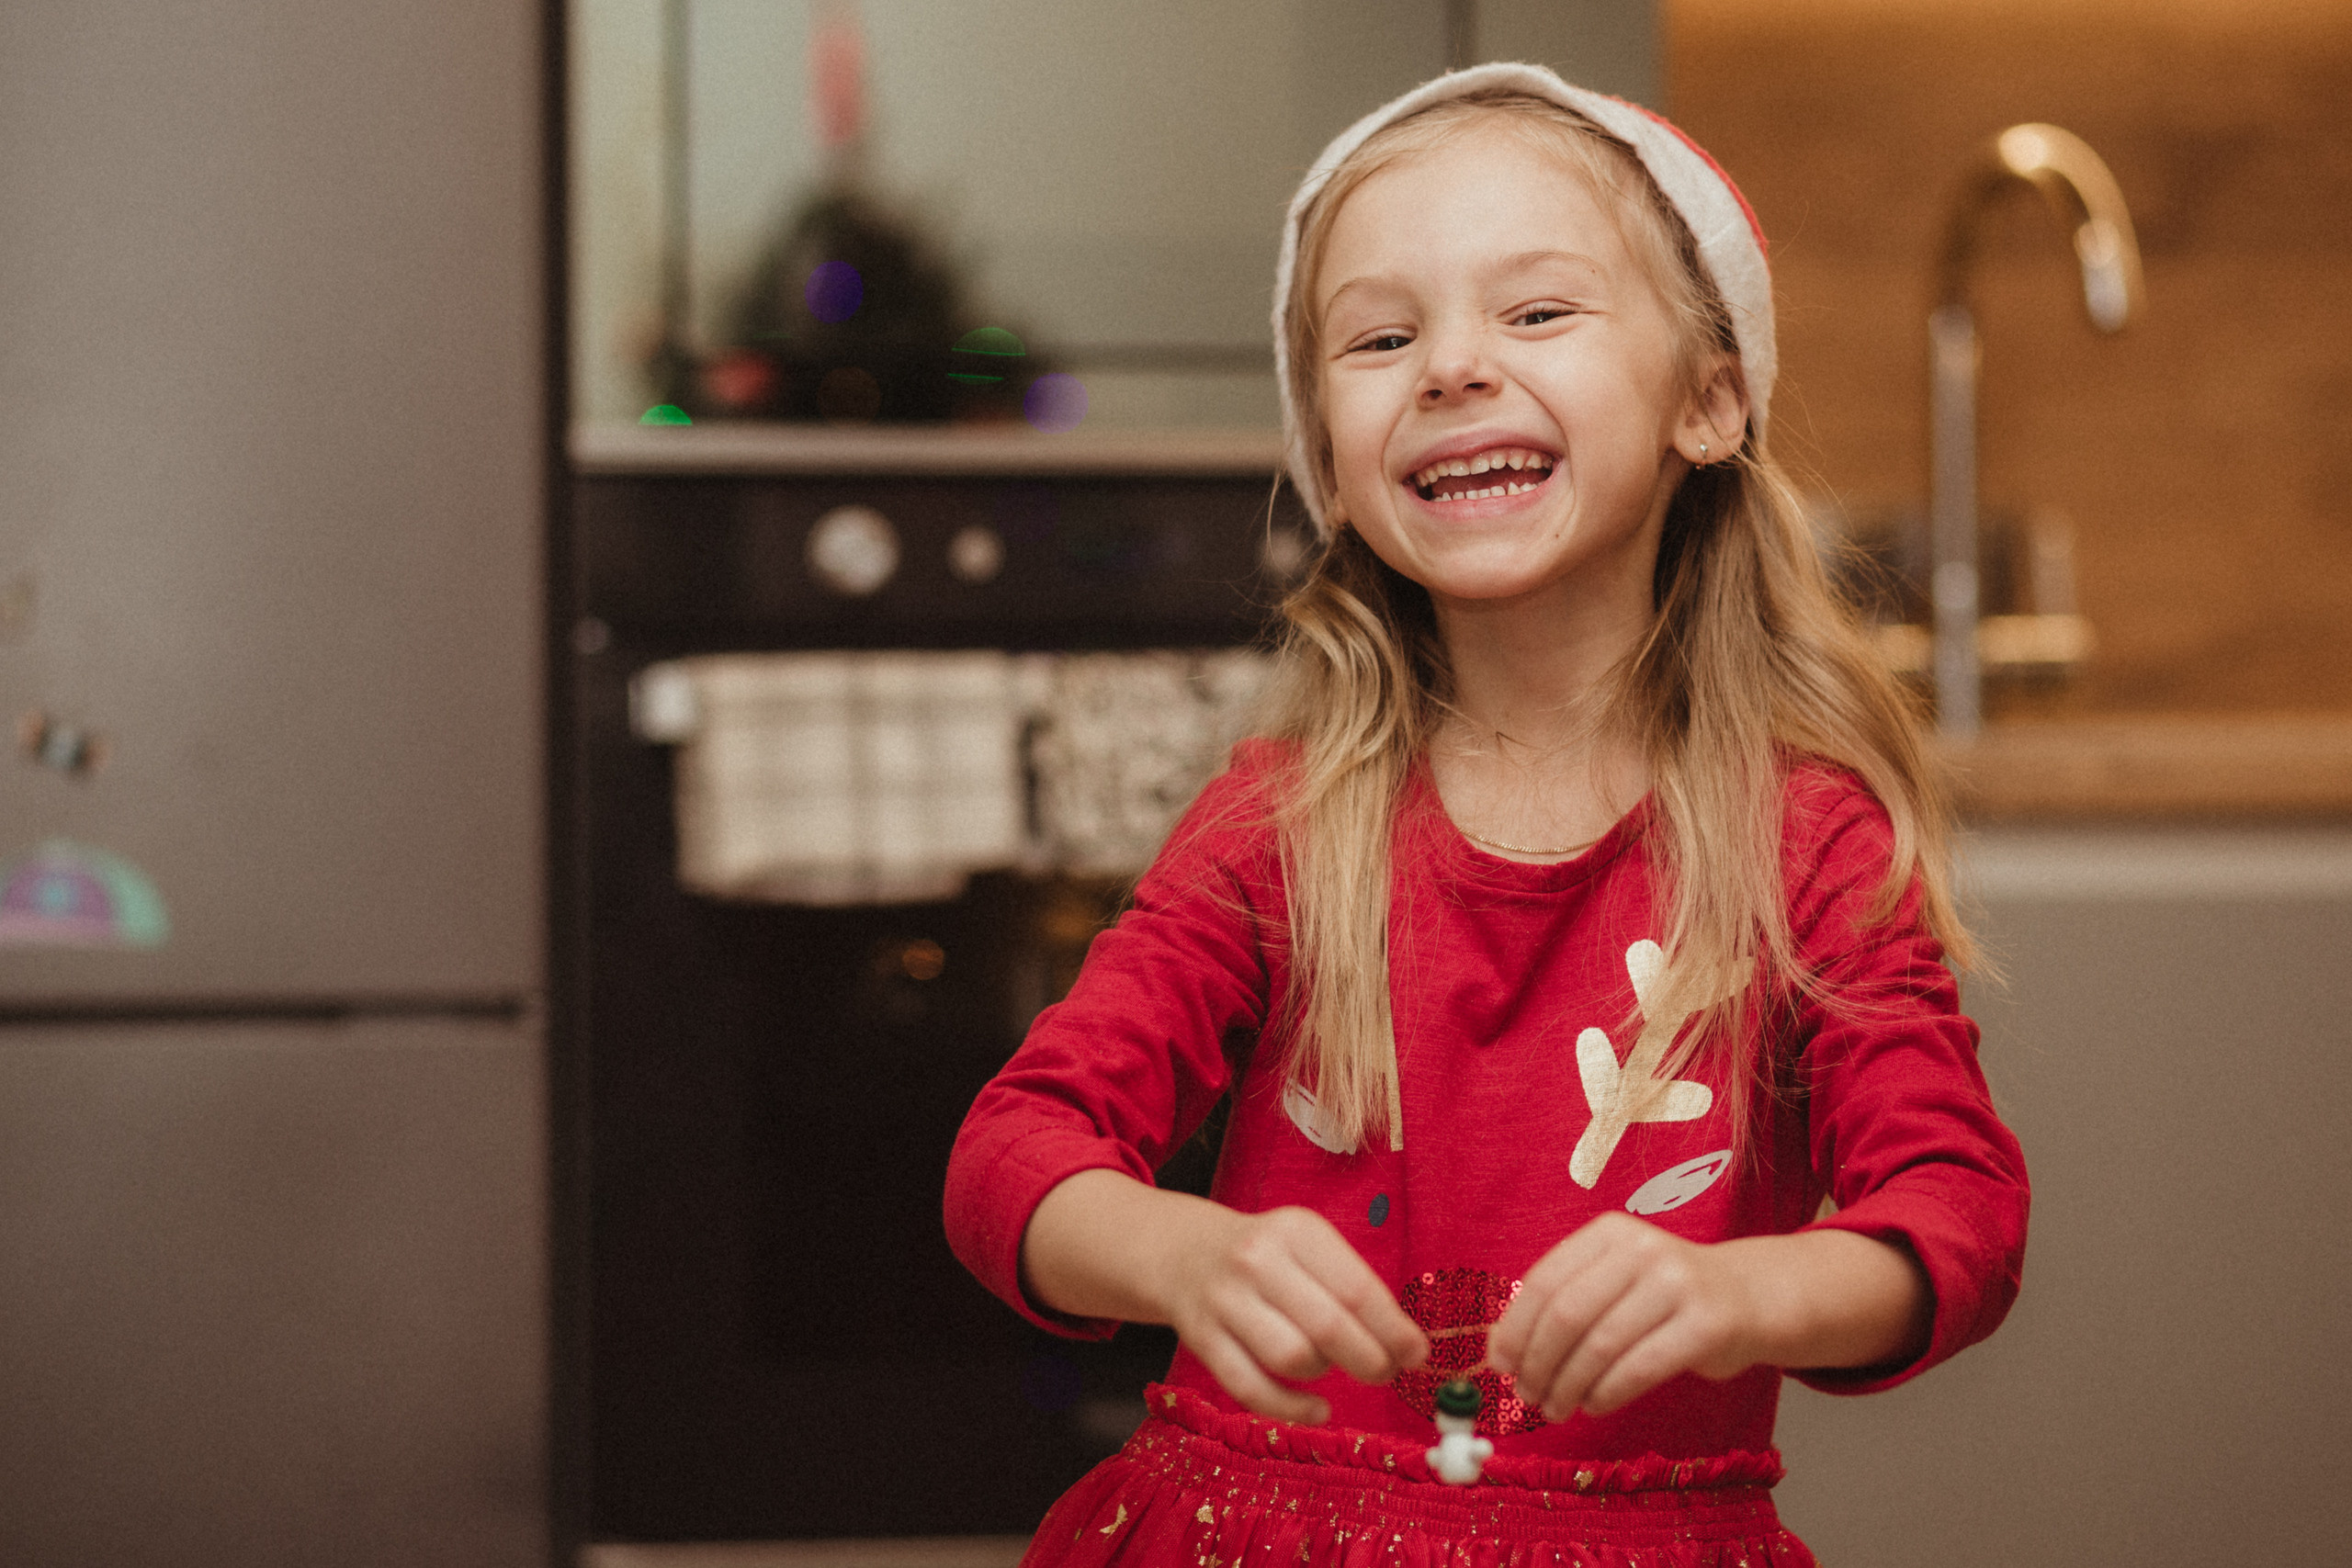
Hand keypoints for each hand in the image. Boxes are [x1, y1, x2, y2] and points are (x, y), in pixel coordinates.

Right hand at [1021, 1171, 1429, 1426]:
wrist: (1181, 1251)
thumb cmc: (1265, 1256)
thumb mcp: (1306, 1246)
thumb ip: (1350, 1285)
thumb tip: (1406, 1343)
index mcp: (1296, 1230)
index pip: (1357, 1287)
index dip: (1393, 1329)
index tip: (1416, 1353)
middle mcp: (1257, 1260)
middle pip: (1328, 1326)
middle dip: (1370, 1360)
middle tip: (1386, 1373)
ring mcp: (1224, 1300)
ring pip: (1290, 1357)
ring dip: (1324, 1374)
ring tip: (1332, 1369)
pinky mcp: (1200, 1338)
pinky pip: (1250, 1388)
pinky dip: (1290, 1408)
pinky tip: (1315, 1409)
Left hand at [1486, 1211, 1766, 1420]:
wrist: (1748, 1297)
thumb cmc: (1664, 1297)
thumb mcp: (1613, 1281)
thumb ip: (1562, 1303)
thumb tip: (1498, 1348)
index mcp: (1609, 1233)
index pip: (1545, 1280)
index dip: (1515, 1327)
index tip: (1499, 1364)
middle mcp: (1642, 1249)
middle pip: (1567, 1313)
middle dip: (1538, 1362)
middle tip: (1527, 1394)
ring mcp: (1677, 1284)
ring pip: (1600, 1345)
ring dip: (1569, 1385)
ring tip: (1557, 1407)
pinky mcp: (1705, 1325)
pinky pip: (1639, 1368)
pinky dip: (1606, 1393)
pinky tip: (1594, 1405)